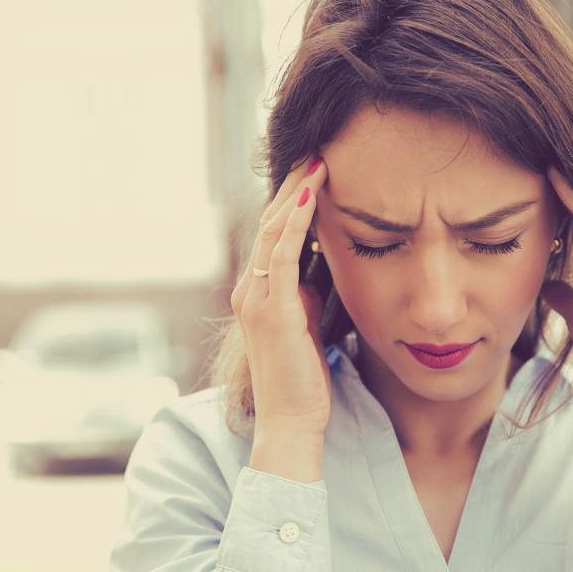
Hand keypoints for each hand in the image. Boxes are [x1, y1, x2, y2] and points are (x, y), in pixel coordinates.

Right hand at [230, 156, 331, 434]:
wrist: (292, 423)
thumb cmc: (305, 381)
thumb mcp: (308, 325)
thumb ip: (309, 294)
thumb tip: (323, 265)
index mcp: (259, 292)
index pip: (275, 233)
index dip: (293, 198)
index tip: (317, 169)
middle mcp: (249, 289)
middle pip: (271, 222)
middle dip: (293, 184)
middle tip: (317, 149)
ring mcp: (256, 298)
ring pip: (273, 230)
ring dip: (295, 192)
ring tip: (317, 159)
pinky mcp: (271, 310)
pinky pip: (281, 254)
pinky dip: (296, 221)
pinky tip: (312, 195)